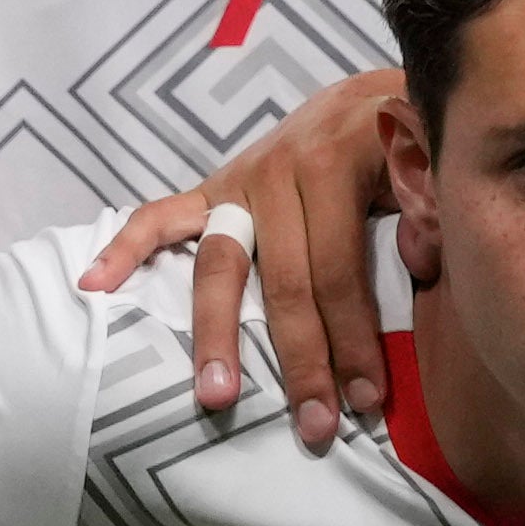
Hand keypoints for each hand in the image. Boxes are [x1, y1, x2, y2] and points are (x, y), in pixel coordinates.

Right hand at [80, 66, 417, 435]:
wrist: (370, 97)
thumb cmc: (407, 149)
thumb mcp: (431, 166)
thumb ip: (427, 210)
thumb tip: (416, 263)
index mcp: (339, 162)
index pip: (341, 269)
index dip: (355, 339)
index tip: (368, 401)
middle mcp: (281, 168)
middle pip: (283, 279)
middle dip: (301, 360)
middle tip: (313, 428)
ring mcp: (239, 179)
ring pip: (220, 263)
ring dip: (216, 335)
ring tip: (214, 397)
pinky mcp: (212, 188)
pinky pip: (159, 216)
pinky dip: (124, 248)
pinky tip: (93, 285)